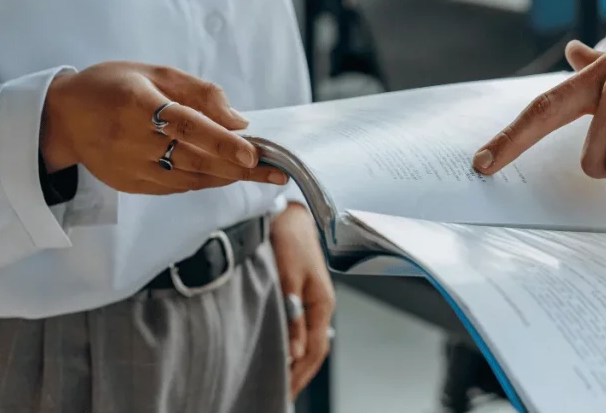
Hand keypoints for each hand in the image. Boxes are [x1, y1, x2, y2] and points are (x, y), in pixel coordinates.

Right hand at [40, 62, 288, 193]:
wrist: (61, 118)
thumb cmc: (111, 86)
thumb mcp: (154, 72)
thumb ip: (198, 92)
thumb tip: (238, 120)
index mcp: (137, 104)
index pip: (187, 126)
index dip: (222, 141)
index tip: (253, 152)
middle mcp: (131, 140)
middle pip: (195, 159)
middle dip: (239, 167)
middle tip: (276, 171)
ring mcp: (129, 167)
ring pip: (189, 178)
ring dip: (227, 176)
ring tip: (259, 172)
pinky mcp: (130, 184)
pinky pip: (176, 186)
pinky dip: (204, 180)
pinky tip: (225, 174)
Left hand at [271, 203, 334, 397]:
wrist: (288, 211)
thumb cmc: (288, 237)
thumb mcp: (289, 277)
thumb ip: (292, 316)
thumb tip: (294, 352)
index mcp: (323, 303)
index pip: (315, 349)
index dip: (300, 374)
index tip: (284, 392)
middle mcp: (321, 304)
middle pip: (315, 349)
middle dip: (300, 374)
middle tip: (282, 395)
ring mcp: (313, 299)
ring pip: (310, 339)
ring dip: (298, 361)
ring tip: (282, 380)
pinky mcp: (301, 292)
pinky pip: (303, 327)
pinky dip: (294, 344)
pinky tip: (284, 351)